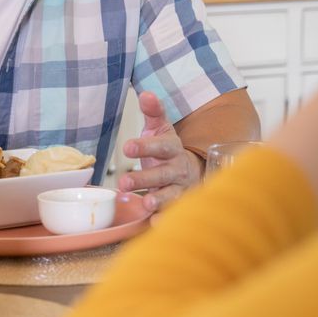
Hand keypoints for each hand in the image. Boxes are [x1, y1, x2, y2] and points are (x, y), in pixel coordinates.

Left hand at [117, 91, 201, 215]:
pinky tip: (154, 223)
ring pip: (170, 196)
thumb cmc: (169, 150)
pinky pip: (173, 214)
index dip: (145, 146)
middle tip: (123, 181)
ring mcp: (179, 190)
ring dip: (158, 200)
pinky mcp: (177, 206)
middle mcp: (178, 170)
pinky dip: (165, 219)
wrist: (194, 172)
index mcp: (172, 148)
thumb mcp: (162, 129)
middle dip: (144, 178)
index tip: (127, 147)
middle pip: (162, 174)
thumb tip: (145, 93)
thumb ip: (153, 112)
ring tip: (145, 203)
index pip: (160, 146)